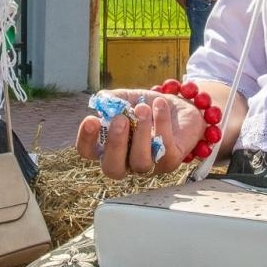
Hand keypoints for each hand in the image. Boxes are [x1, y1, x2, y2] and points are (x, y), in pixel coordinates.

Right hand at [75, 88, 206, 177]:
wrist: (180, 107)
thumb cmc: (148, 106)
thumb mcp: (127, 98)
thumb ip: (112, 99)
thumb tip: (103, 100)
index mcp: (109, 146)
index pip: (89, 152)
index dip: (86, 139)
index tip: (92, 119)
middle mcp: (126, 161)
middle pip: (112, 168)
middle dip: (115, 144)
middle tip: (120, 119)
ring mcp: (149, 165)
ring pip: (140, 162)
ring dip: (141, 133)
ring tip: (143, 108)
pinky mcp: (170, 161)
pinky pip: (164, 149)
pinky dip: (161, 123)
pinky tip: (160, 104)